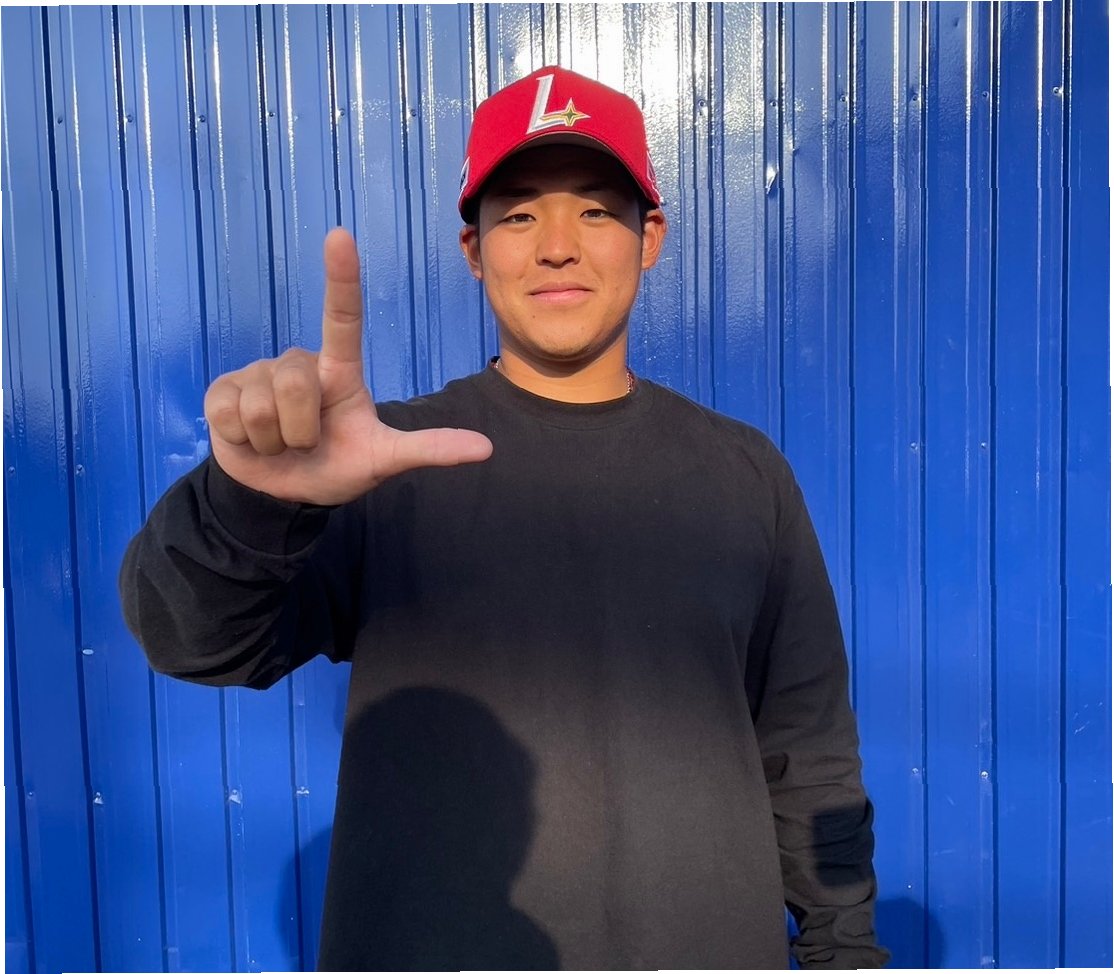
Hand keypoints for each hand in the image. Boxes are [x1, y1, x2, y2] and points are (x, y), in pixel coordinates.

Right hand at [204, 227, 492, 504]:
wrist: (283, 493)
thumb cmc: (336, 466)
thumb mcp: (382, 459)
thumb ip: (429, 450)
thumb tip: (485, 448)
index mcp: (338, 370)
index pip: (343, 318)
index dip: (341, 278)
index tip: (340, 235)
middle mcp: (298, 362)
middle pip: (296, 386)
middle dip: (301, 431)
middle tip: (304, 443)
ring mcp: (257, 373)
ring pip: (262, 406)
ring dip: (273, 440)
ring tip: (279, 443)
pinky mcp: (221, 391)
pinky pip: (230, 414)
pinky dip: (244, 441)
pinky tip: (250, 440)